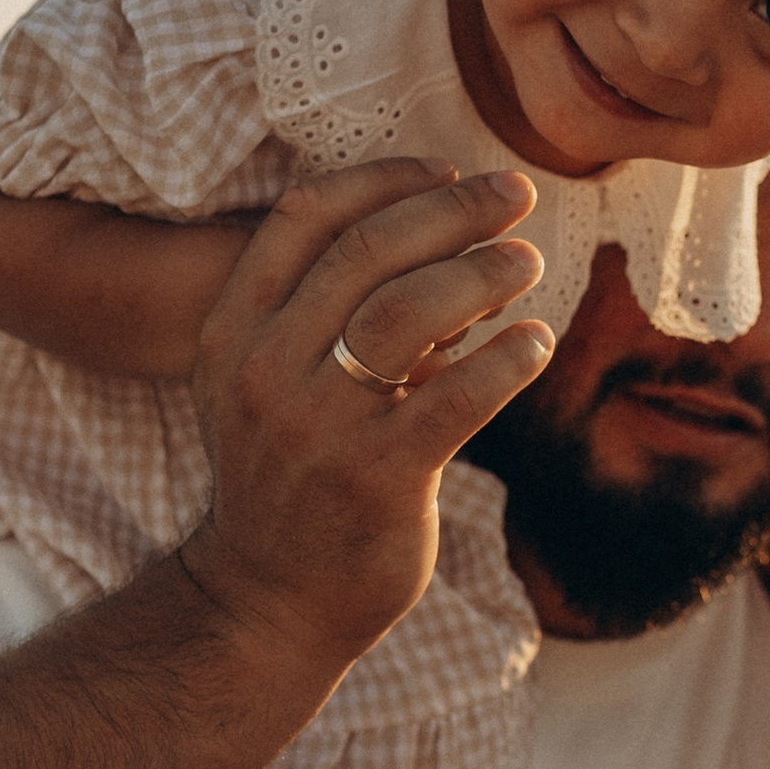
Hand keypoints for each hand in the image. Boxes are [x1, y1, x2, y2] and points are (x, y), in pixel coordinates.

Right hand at [178, 158, 549, 670]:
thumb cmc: (287, 478)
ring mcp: (319, 424)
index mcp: (233, 330)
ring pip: (413, 310)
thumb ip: (318, 312)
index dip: (385, 180)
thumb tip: (435, 236)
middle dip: (456, 210)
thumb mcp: (263, 383)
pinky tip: (535, 342)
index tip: (446, 167)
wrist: (266, 601)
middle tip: (516, 196)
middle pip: (371, 251)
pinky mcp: (377, 478)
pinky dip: (508, 358)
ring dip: (486, 272)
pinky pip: (457, 397)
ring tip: (529, 261)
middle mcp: (266, 368)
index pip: (307, 217)